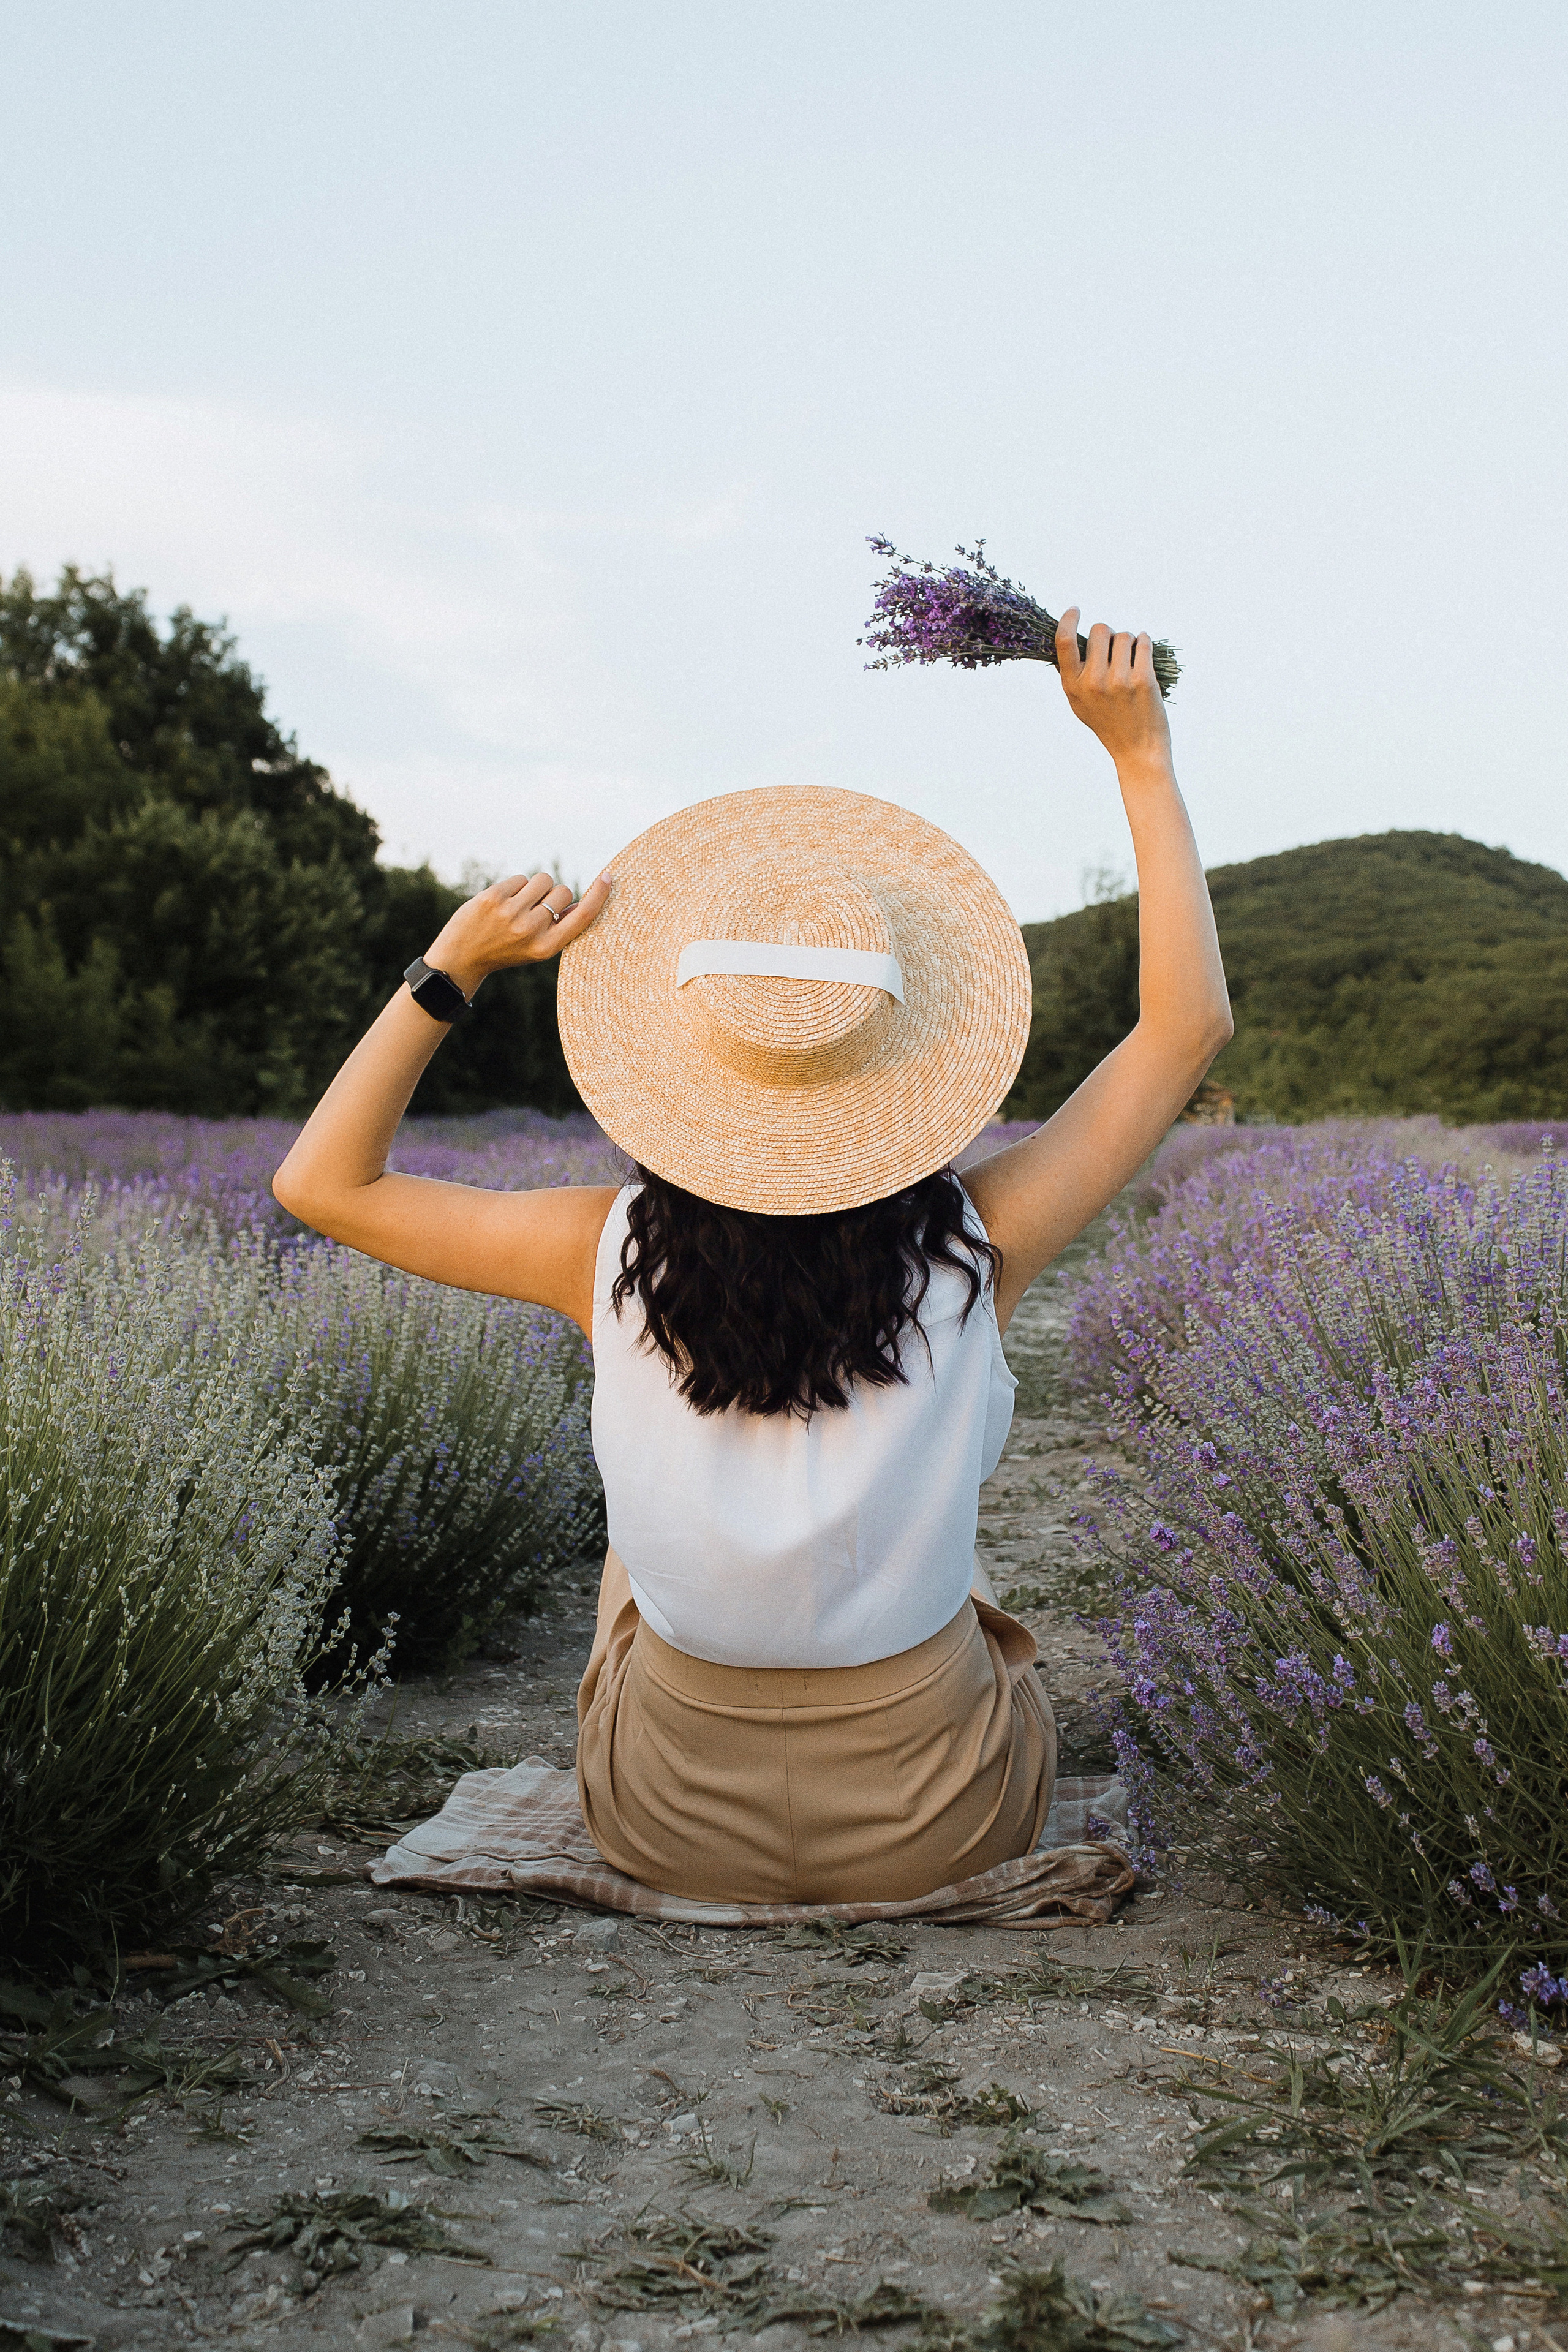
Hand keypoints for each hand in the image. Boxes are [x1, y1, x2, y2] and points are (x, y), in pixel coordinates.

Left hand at [424, 868, 613, 997]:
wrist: (461, 958)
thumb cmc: (505, 950)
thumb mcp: (536, 949)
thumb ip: (559, 928)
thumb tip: (581, 902)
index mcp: (546, 947)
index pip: (582, 916)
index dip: (598, 895)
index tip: (608, 877)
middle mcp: (531, 930)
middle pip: (562, 891)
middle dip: (554, 894)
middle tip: (536, 908)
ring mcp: (511, 913)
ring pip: (542, 880)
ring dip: (535, 887)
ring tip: (518, 904)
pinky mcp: (493, 898)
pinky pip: (519, 878)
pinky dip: (514, 887)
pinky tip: (502, 903)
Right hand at [1055, 607, 1172, 772]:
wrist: (1138, 751)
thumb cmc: (1109, 724)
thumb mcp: (1080, 705)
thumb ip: (1073, 676)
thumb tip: (1068, 642)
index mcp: (1073, 687)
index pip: (1064, 642)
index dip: (1069, 620)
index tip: (1075, 610)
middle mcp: (1093, 682)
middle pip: (1100, 631)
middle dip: (1109, 634)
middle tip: (1115, 649)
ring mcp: (1118, 681)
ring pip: (1124, 636)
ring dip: (1129, 641)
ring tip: (1131, 660)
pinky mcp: (1142, 680)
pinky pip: (1143, 643)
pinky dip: (1145, 643)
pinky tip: (1144, 651)